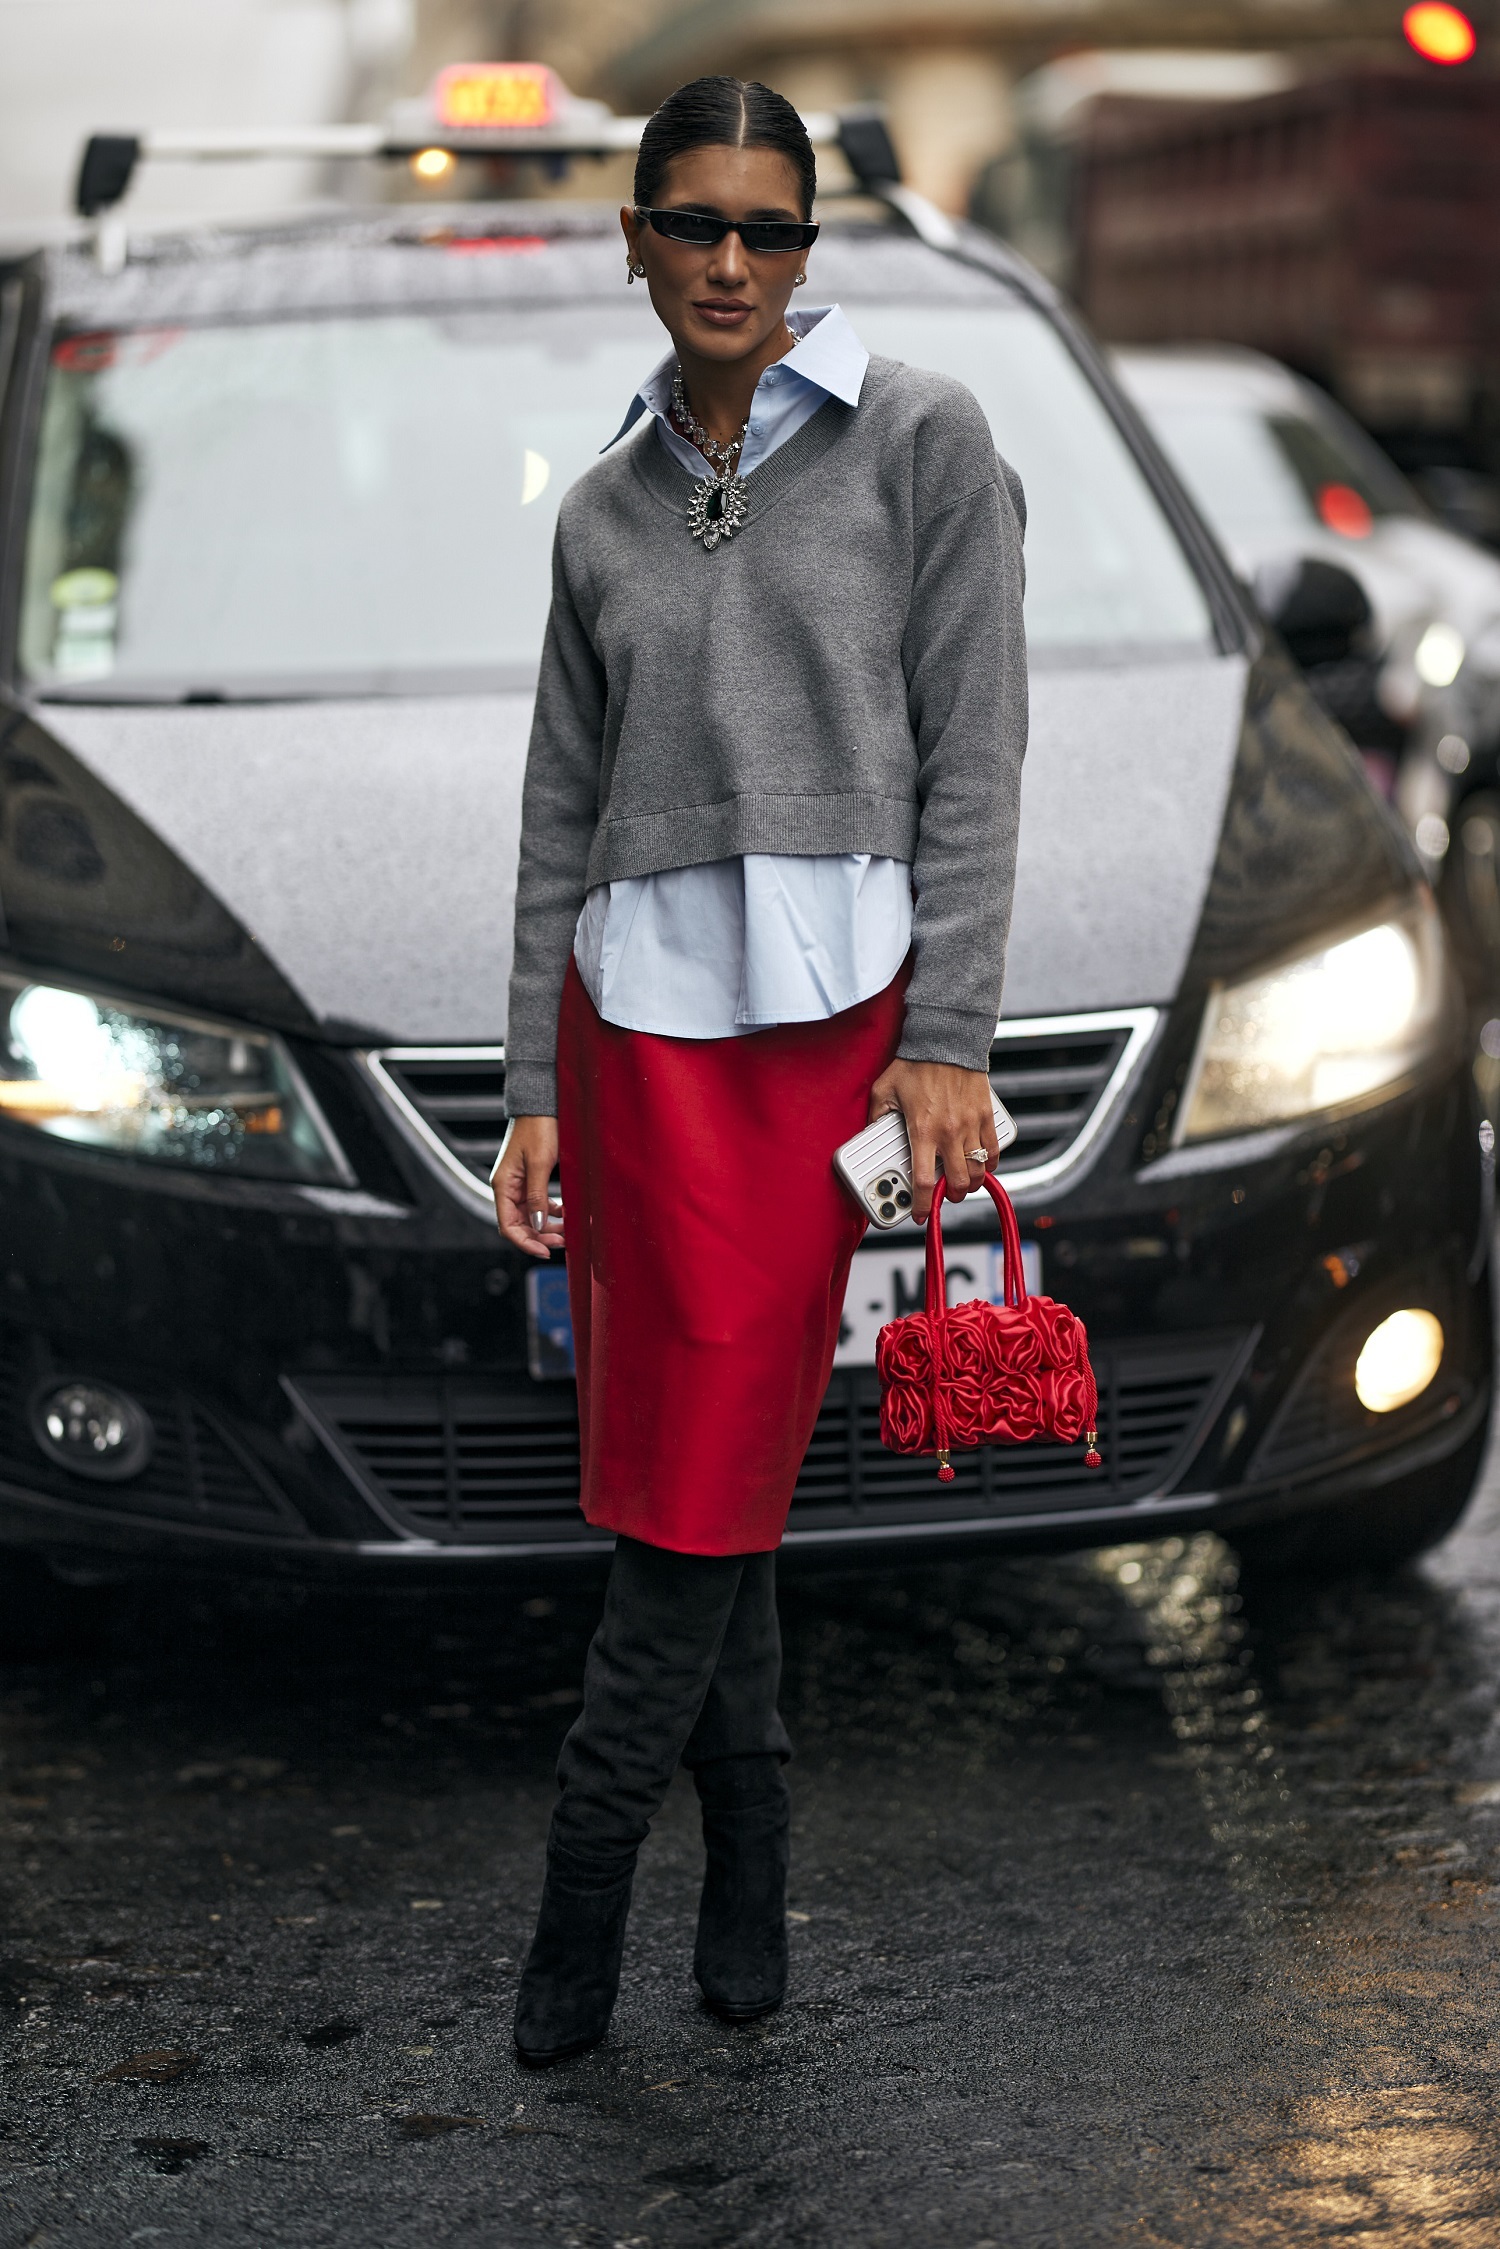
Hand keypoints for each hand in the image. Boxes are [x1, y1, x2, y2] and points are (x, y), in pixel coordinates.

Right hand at [492, 1116, 563, 1257]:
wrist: (541, 1106)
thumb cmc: (539, 1129)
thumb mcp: (540, 1163)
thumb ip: (538, 1196)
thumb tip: (538, 1225)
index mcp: (503, 1185)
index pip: (508, 1226)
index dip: (525, 1242)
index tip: (545, 1252)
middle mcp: (507, 1188)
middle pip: (519, 1224)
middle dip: (540, 1237)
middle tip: (563, 1242)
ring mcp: (518, 1184)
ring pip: (530, 1216)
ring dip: (547, 1227)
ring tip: (568, 1231)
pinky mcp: (530, 1179)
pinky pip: (537, 1204)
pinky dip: (550, 1212)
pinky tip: (565, 1213)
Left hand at [867, 1060, 997, 1225]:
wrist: (946, 1041)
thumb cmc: (914, 1063)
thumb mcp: (884, 1090)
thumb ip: (876, 1116)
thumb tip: (871, 1133)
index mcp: (922, 1131)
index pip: (923, 1181)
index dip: (921, 1205)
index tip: (919, 1214)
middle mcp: (949, 1133)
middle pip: (957, 1182)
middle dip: (951, 1197)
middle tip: (945, 1196)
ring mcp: (971, 1125)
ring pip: (978, 1170)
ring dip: (971, 1183)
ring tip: (963, 1184)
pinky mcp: (986, 1116)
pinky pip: (993, 1149)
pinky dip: (990, 1163)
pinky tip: (983, 1165)